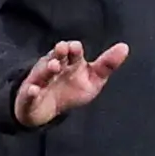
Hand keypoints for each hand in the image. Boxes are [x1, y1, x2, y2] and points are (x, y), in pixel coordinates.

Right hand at [12, 39, 129, 127]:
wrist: (46, 109)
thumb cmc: (71, 89)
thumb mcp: (92, 79)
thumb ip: (107, 65)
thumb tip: (125, 47)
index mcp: (69, 63)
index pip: (72, 53)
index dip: (74, 50)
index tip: (76, 47)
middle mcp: (53, 68)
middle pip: (55, 58)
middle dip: (59, 53)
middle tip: (63, 49)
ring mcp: (40, 81)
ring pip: (42, 74)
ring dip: (47, 69)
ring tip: (54, 67)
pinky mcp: (30, 96)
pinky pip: (29, 94)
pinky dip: (31, 92)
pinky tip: (34, 90)